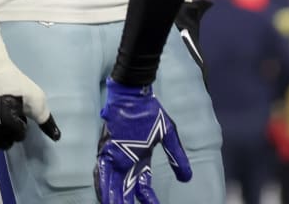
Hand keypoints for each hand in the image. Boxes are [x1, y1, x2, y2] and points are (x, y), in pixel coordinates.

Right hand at [0, 0, 60, 154]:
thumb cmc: (11, 81)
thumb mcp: (35, 97)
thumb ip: (45, 119)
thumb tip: (57, 136)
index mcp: (7, 122)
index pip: (19, 137)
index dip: (20, 124)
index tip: (16, 110)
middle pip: (3, 146)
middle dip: (7, 134)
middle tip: (4, 115)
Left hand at [96, 78, 190, 203]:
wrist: (135, 95)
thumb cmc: (151, 112)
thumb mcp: (168, 135)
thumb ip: (176, 156)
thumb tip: (187, 178)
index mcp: (141, 160)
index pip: (143, 187)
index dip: (148, 199)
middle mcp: (126, 162)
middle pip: (125, 190)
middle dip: (126, 203)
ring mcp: (115, 156)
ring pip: (112, 184)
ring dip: (113, 198)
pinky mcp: (106, 149)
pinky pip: (102, 171)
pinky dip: (102, 184)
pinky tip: (103, 196)